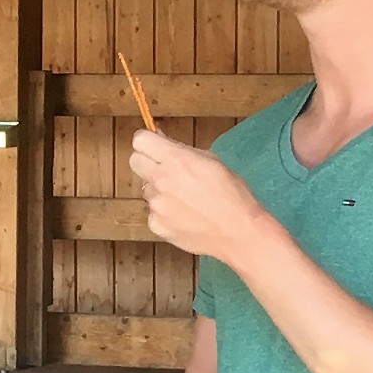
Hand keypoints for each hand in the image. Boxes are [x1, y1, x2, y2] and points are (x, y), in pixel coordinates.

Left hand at [129, 129, 264, 260]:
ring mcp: (157, 205)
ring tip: (185, 199)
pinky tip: (184, 216)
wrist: (238, 232)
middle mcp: (161, 180)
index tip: (154, 145)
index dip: (147, 141)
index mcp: (176, 160)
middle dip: (147, 162)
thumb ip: (182, 150)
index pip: (140, 140)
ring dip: (159, 190)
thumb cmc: (232, 194)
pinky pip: (152, 213)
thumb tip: (160, 140)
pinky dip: (164, 213)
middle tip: (166, 170)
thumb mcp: (212, 161)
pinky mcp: (157, 225)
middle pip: (134, 162)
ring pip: (146, 189)